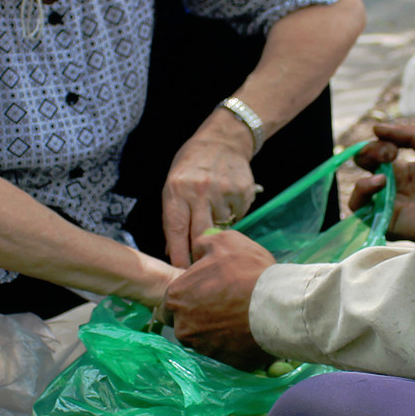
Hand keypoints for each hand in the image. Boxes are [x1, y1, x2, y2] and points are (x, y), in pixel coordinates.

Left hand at [163, 117, 259, 267]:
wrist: (223, 140)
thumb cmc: (192, 166)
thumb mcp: (173, 184)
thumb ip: (173, 216)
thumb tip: (172, 251)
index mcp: (176, 190)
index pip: (175, 230)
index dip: (178, 256)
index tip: (181, 274)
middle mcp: (199, 191)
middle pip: (200, 235)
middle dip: (200, 253)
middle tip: (201, 262)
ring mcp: (222, 191)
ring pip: (221, 228)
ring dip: (218, 231)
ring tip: (214, 215)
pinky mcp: (242, 192)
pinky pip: (237, 217)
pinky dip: (232, 216)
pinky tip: (227, 202)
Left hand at [167, 231, 274, 368]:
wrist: (278, 307)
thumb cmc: (248, 271)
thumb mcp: (224, 241)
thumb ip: (203, 244)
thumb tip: (198, 250)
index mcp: (175, 298)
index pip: (170, 302)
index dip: (188, 296)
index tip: (206, 292)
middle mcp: (183, 327)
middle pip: (185, 323)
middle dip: (199, 316)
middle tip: (223, 304)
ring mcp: (204, 348)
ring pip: (204, 340)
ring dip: (216, 331)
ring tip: (239, 317)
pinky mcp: (225, 362)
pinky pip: (226, 352)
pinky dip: (234, 344)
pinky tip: (249, 330)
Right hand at [349, 122, 414, 241]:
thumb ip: (408, 133)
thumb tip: (376, 129)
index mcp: (403, 171)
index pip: (376, 156)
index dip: (378, 146)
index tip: (394, 147)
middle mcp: (393, 188)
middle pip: (364, 170)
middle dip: (368, 154)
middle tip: (388, 155)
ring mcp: (389, 206)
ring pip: (358, 194)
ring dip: (363, 180)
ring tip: (382, 177)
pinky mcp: (388, 221)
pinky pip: (361, 211)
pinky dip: (363, 195)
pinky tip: (380, 185)